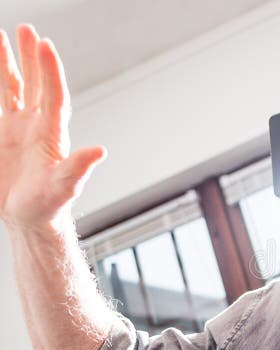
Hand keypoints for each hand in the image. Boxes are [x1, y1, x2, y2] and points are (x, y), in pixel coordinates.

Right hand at [0, 24, 104, 231]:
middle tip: (28, 30)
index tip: (45, 45)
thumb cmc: (49, 206)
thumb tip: (100, 151)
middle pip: (36, 83)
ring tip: (4, 35)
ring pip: (15, 87)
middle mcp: (38, 125)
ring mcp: (19, 127)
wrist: (30, 218)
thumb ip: (77, 169)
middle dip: (32, 57)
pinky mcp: (3, 134)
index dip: (50, 71)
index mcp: (52, 134)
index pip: (53, 95)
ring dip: (11, 63)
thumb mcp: (63, 188)